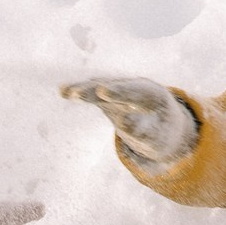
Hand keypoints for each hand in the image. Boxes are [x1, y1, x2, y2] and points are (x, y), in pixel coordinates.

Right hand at [60, 77, 198, 165]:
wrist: (163, 121)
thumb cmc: (161, 132)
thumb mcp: (156, 136)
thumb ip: (143, 130)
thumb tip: (125, 123)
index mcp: (153, 95)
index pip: (133, 92)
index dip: (117, 92)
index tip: (102, 91)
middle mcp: (135, 87)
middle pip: (112, 87)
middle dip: (95, 90)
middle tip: (76, 92)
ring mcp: (122, 89)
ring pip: (100, 88)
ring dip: (84, 90)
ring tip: (64, 91)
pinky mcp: (110, 96)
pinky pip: (93, 93)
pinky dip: (79, 92)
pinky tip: (62, 91)